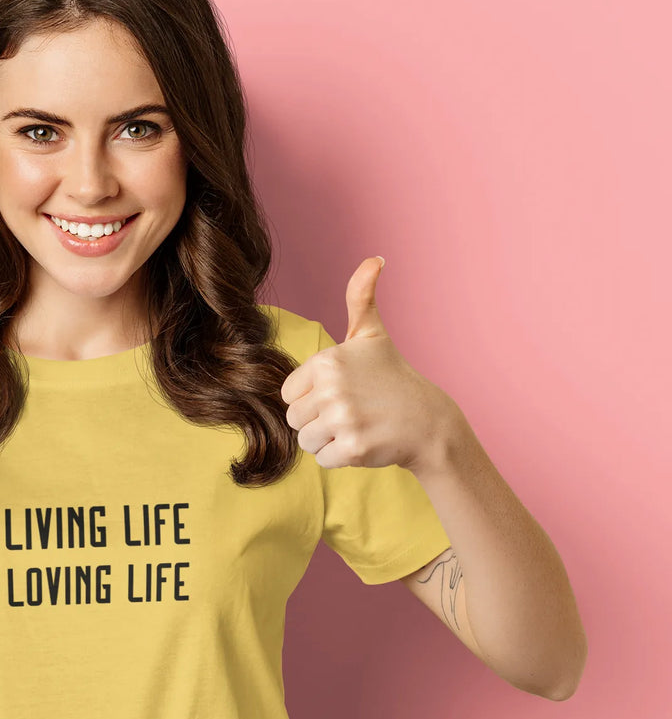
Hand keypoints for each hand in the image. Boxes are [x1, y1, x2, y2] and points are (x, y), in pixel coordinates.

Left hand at [279, 257, 452, 472]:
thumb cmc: (392, 377)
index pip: (289, 394)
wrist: (429, 422)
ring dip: (327, 440)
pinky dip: (341, 458)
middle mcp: (333, 388)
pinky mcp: (353, 448)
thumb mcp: (372, 335)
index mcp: (328, 361)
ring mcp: (344, 419)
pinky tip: (364, 442)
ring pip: (306, 441)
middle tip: (351, 412)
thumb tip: (374, 258)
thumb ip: (361, 297)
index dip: (311, 398)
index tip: (340, 393)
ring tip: (357, 426)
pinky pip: (323, 460)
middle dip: (318, 421)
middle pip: (294, 419)